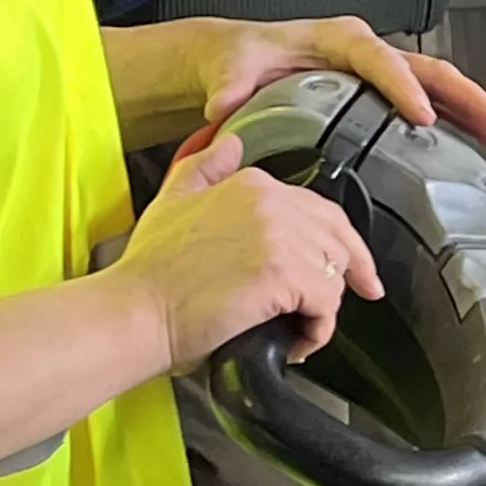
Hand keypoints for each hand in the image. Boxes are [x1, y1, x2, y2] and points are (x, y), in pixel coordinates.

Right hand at [114, 131, 380, 373]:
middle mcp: (274, 203)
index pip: (321, 211)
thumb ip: (205, 166)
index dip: (338, 242)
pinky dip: (317, 331)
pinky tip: (295, 343)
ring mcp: (281, 237)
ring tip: (297, 329)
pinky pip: (326, 306)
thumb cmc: (149, 270)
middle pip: (337, 240)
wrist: (135, 310)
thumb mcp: (173, 198)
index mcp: (254, 184)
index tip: (350, 267)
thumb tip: (231, 141)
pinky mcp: (283, 276)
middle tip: (346, 302)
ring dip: (322, 308)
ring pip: (334, 274)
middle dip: (347, 274)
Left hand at [153, 15, 485, 156]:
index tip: (422, 116)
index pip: (380, 61)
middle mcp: (369, 52)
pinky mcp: (387, 93)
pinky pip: (434, 103)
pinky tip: (483, 145)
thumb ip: (230, 85)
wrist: (241, 62)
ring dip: (475, 112)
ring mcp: (383, 73)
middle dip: (468, 99)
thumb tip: (225, 104)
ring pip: (442, 86)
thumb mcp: (232, 68)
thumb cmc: (243, 61)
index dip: (404, 88)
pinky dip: (460, 122)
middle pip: (431, 71)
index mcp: (339, 40)